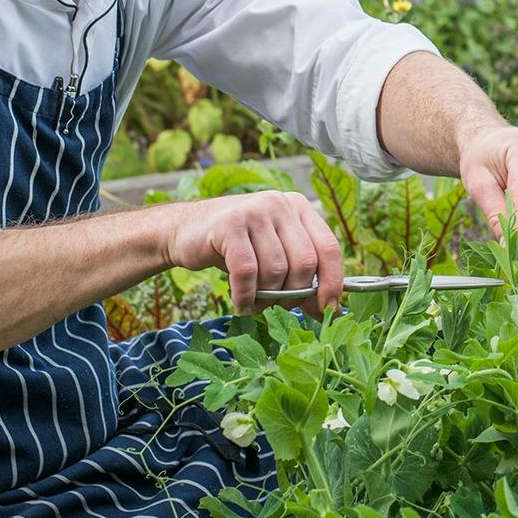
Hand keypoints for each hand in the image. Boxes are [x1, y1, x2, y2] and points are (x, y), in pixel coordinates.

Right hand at [163, 190, 343, 314]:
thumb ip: (303, 279)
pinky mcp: (229, 225)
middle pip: (305, 263)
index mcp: (299, 208)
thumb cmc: (236, 248)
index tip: (328, 311)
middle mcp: (281, 204)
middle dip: (293, 294)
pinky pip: (248, 272)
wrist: (185, 231)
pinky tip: (241, 304)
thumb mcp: (274, 257)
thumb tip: (333, 313)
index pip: (330, 248)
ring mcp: (255, 210)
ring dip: (266, 298)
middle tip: (276, 305)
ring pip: (276, 270)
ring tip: (254, 302)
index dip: (333, 284)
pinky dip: (246, 296)